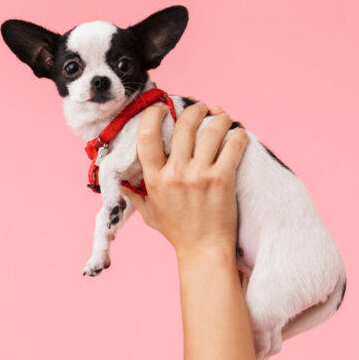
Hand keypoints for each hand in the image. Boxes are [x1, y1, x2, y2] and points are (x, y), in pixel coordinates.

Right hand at [120, 102, 249, 255]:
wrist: (204, 251)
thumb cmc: (178, 233)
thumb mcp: (149, 214)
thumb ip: (136, 195)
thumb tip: (120, 183)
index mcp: (154, 180)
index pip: (147, 136)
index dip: (154, 115)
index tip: (163, 109)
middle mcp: (175, 175)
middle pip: (184, 125)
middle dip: (195, 110)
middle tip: (202, 108)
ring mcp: (199, 176)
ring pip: (212, 130)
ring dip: (220, 118)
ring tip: (223, 118)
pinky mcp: (222, 180)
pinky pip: (233, 145)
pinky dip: (238, 136)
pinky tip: (238, 136)